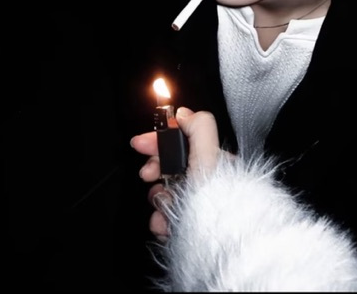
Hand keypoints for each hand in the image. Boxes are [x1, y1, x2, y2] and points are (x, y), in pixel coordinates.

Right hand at [130, 107, 220, 238]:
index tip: (139, 143)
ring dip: (159, 199)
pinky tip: (166, 225)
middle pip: (170, 166)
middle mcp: (207, 180)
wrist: (217, 243)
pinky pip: (166, 215)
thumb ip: (198, 127)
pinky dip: (162, 219)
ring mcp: (196, 202)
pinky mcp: (188, 223)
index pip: (182, 141)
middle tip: (148, 176)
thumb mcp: (208, 155)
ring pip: (165, 192)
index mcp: (214, 160)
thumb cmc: (215, 200)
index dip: (158, 139)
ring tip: (165, 206)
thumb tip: (184, 113)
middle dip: (155, 171)